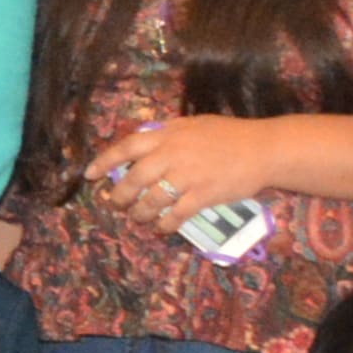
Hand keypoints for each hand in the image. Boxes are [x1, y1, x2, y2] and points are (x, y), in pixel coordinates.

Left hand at [92, 115, 265, 233]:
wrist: (263, 149)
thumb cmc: (229, 135)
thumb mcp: (193, 124)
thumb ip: (168, 133)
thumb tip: (145, 142)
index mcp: (168, 135)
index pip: (127, 146)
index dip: (105, 161)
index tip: (89, 175)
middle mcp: (173, 155)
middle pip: (134, 178)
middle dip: (119, 195)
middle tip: (114, 204)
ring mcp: (187, 177)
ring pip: (151, 200)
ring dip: (139, 213)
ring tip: (137, 218)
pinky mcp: (203, 196)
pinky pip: (175, 215)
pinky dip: (164, 224)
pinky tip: (161, 228)